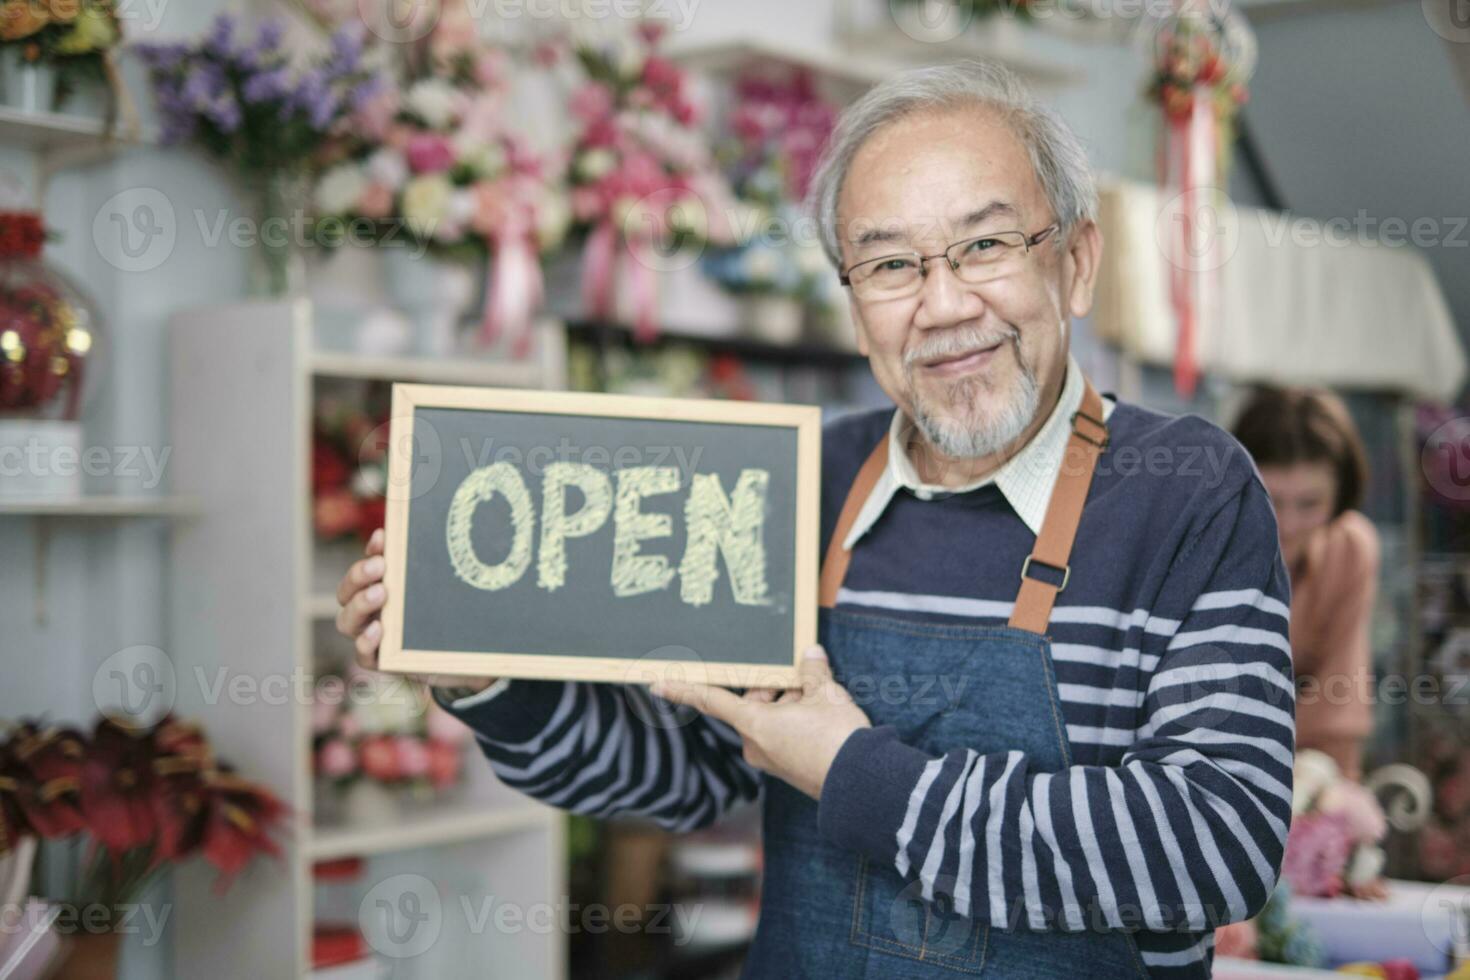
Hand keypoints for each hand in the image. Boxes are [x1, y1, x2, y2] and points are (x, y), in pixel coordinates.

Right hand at [335, 528, 498, 694]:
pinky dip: (366, 641)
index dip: (370, 551)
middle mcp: (367, 612)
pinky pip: (363, 655)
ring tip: (380, 594)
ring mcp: (370, 637)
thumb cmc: (441, 618)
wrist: (461, 658)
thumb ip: (424, 568)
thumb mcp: (434, 591)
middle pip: (346, 592)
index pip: (365, 566)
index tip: (383, 538)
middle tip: (380, 567)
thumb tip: (424, 536)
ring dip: (360, 604)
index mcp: (376, 590)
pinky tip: (379, 629)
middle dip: (358, 576)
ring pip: (346, 621)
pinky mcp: (380, 662)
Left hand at [651, 646, 869, 799]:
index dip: (684, 689)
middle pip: (754, 704)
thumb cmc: (838, 737)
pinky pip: (784, 735)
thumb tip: (810, 654)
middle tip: (805, 680)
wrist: (862, 783)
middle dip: (776, 688)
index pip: (712, 701)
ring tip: (823, 700)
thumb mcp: (826, 694)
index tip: (658, 683)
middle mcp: (756, 745)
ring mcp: (772, 760)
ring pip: (772, 718)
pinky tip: (823, 717)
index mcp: (755, 724)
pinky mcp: (787, 769)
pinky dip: (798, 721)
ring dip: (792, 704)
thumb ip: (812, 672)